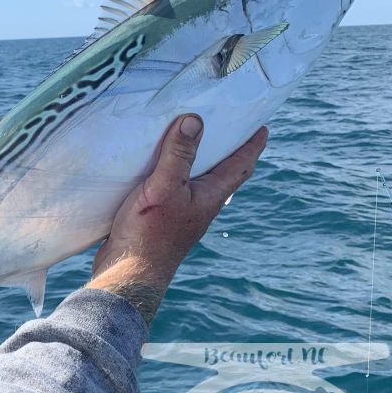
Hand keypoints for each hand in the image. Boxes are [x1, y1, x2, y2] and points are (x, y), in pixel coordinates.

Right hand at [87, 114, 267, 321]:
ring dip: (200, 160)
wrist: (129, 272)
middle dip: (228, 149)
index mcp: (211, 195)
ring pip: (198, 180)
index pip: (241, 164)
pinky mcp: (162, 218)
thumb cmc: (150, 232)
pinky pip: (175, 187)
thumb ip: (179, 154)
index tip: (262, 125)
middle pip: (223, 172)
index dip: (253, 143)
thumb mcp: (165, 187)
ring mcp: (183, 212)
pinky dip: (174, 171)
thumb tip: (195, 120)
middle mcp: (202, 204)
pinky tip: (159, 166)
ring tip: (193, 139)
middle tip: (228, 126)